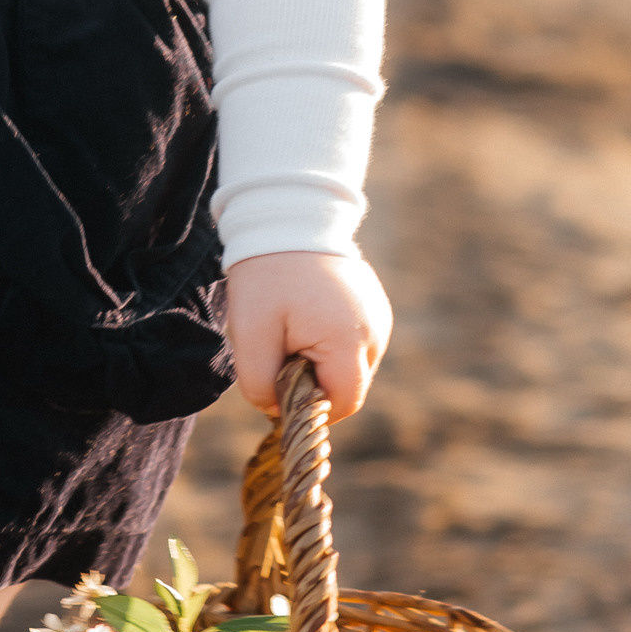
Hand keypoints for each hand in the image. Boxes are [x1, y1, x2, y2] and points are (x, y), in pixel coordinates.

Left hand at [224, 247, 391, 422]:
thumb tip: (276, 411)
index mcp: (350, 340)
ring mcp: (380, 316)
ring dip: (322, 361)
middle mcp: (376, 330)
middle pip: (348, 386)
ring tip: (294, 327)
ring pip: (352, 365)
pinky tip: (307, 315)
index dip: (311, 407)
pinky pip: (355, 342)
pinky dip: (330, 342)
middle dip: (314, 382)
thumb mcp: (250, 333)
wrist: (287, 220)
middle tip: (282, 349)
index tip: (281, 383)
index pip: (343, 403)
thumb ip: (260, 383)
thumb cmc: (266, 277)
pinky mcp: (375, 305)